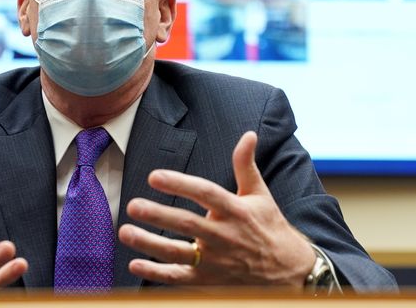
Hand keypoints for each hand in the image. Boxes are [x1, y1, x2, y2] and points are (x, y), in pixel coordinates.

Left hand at [118, 131, 314, 286]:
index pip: (205, 193)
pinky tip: (135, 265)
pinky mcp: (210, 281)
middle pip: (187, 224)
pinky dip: (157, 273)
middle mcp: (225, 236)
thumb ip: (246, 164)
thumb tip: (249, 134)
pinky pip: (180, 278)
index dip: (180, 184)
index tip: (154, 176)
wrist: (289, 272)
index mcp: (235, 210)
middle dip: (158, 215)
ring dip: (150, 243)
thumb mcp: (260, 194)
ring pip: (178, 253)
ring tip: (125, 231)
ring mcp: (216, 261)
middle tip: (133, 205)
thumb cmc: (269, 227)